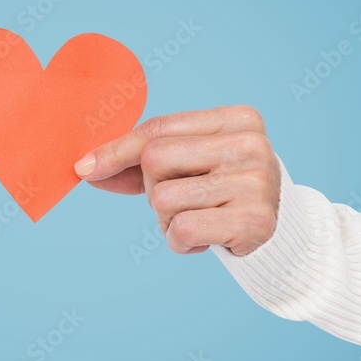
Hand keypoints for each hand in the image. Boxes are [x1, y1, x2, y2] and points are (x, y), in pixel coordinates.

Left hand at [74, 106, 280, 255]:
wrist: (277, 228)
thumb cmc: (220, 188)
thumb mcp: (187, 164)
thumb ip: (137, 161)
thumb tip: (85, 168)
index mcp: (236, 118)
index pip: (158, 130)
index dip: (116, 150)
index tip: (83, 168)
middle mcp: (249, 143)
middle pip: (155, 160)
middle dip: (153, 188)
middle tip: (183, 199)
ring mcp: (255, 181)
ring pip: (164, 199)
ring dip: (167, 220)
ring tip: (198, 219)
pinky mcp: (255, 220)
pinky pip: (183, 229)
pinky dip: (181, 242)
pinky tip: (205, 238)